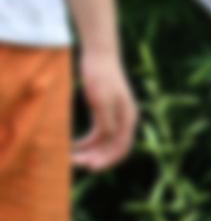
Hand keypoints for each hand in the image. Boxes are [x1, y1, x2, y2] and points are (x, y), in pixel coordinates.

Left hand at [72, 51, 137, 170]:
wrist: (99, 53)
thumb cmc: (100, 74)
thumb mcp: (101, 99)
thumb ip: (107, 121)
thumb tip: (109, 139)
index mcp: (128, 119)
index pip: (121, 148)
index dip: (107, 160)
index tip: (90, 167)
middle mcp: (125, 122)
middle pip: (113, 148)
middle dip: (96, 158)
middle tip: (76, 164)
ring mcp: (115, 118)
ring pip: (104, 143)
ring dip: (90, 152)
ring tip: (72, 157)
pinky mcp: (105, 112)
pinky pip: (98, 134)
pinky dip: (87, 141)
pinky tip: (74, 144)